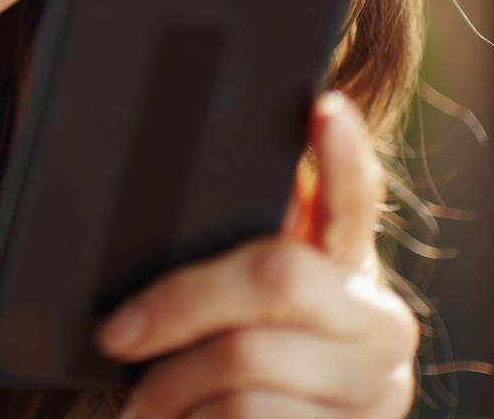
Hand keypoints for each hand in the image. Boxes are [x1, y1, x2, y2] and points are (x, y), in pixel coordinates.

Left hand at [94, 90, 420, 417]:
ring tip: (142, 400)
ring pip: (247, 358)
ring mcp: (374, 387)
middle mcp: (379, 323)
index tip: (323, 105)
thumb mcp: (236, 312)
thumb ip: (228, 253)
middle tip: (114, 335)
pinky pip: (248, 418)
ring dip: (171, 383)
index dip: (344, 154)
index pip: (355, 198)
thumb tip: (166, 181)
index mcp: (350, 271)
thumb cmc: (230, 373)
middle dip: (177, 305)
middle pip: (277, 275)